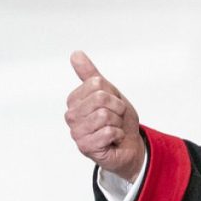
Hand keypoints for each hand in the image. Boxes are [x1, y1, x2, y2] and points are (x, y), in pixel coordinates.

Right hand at [65, 51, 144, 181]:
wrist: (129, 145)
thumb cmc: (118, 119)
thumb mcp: (108, 92)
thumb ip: (90, 74)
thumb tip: (75, 54)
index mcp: (74, 100)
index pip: (97, 84)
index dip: (113, 94)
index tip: (113, 105)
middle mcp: (71, 116)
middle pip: (100, 98)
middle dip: (117, 108)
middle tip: (115, 118)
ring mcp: (76, 132)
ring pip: (104, 115)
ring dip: (117, 122)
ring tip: (114, 129)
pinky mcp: (85, 147)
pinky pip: (108, 132)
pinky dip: (118, 135)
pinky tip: (113, 140)